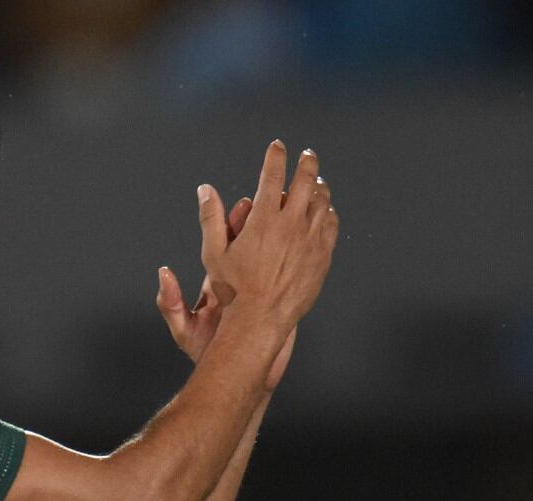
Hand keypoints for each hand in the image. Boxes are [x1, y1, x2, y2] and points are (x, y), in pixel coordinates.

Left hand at [158, 193, 299, 389]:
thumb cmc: (207, 355)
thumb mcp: (185, 329)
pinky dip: (299, 260)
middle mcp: (239, 284)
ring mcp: (260, 293)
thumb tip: (164, 272)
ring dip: (286, 236)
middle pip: (253, 244)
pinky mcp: (278, 306)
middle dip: (264, 221)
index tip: (243, 206)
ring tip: (300, 213)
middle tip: (276, 199)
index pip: (225, 245)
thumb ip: (172, 303)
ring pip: (275, 257)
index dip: (233, 223)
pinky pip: (288, 277)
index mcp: (218, 285)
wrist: (234, 378)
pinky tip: (314, 243)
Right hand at [198, 141, 338, 330]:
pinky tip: (324, 211)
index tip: (276, 146)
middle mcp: (290, 225)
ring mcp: (310, 240)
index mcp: (263, 220)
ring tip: (317, 181)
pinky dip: (327, 212)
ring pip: (322, 201)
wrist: (261, 319)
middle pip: (305, 181)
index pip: (272, 176)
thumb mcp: (214, 253)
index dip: (275, 156)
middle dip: (306, 163)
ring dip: (319, 186)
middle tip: (307, 155)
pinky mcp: (322, 256)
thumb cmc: (234, 289)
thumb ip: (211, 217)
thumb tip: (205, 190)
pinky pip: (330, 225)